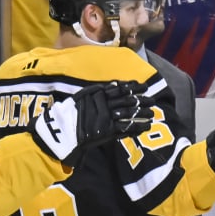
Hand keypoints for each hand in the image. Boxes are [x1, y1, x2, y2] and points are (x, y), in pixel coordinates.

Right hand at [32, 81, 149, 165]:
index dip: (131, 87)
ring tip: (153, 113)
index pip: (118, 88)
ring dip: (142, 113)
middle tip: (152, 99)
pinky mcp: (107, 130)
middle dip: (141, 100)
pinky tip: (146, 127)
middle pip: (126, 100)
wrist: (61, 130)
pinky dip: (137, 128)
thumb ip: (95, 94)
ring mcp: (106, 117)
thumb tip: (111, 87)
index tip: (142, 86)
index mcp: (97, 93)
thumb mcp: (81, 98)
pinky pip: (125, 128)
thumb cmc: (68, 115)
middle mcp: (103, 103)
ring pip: (129, 113)